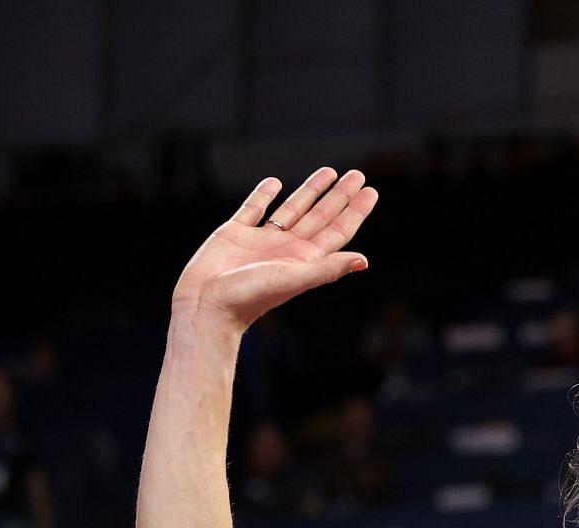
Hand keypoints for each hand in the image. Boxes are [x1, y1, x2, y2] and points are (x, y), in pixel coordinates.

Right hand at [171, 168, 378, 329]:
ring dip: (310, 191)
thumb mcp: (293, 279)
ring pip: (292, 209)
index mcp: (304, 259)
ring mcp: (262, 240)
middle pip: (321, 216)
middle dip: (339, 196)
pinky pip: (253, 208)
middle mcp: (287, 248)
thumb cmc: (250, 297)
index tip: (370, 191)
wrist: (207, 305)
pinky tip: (274, 182)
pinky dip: (264, 195)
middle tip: (357, 175)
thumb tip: (364, 260)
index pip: (337, 231)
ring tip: (328, 171)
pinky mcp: (235, 233)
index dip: (354, 212)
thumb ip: (327, 269)